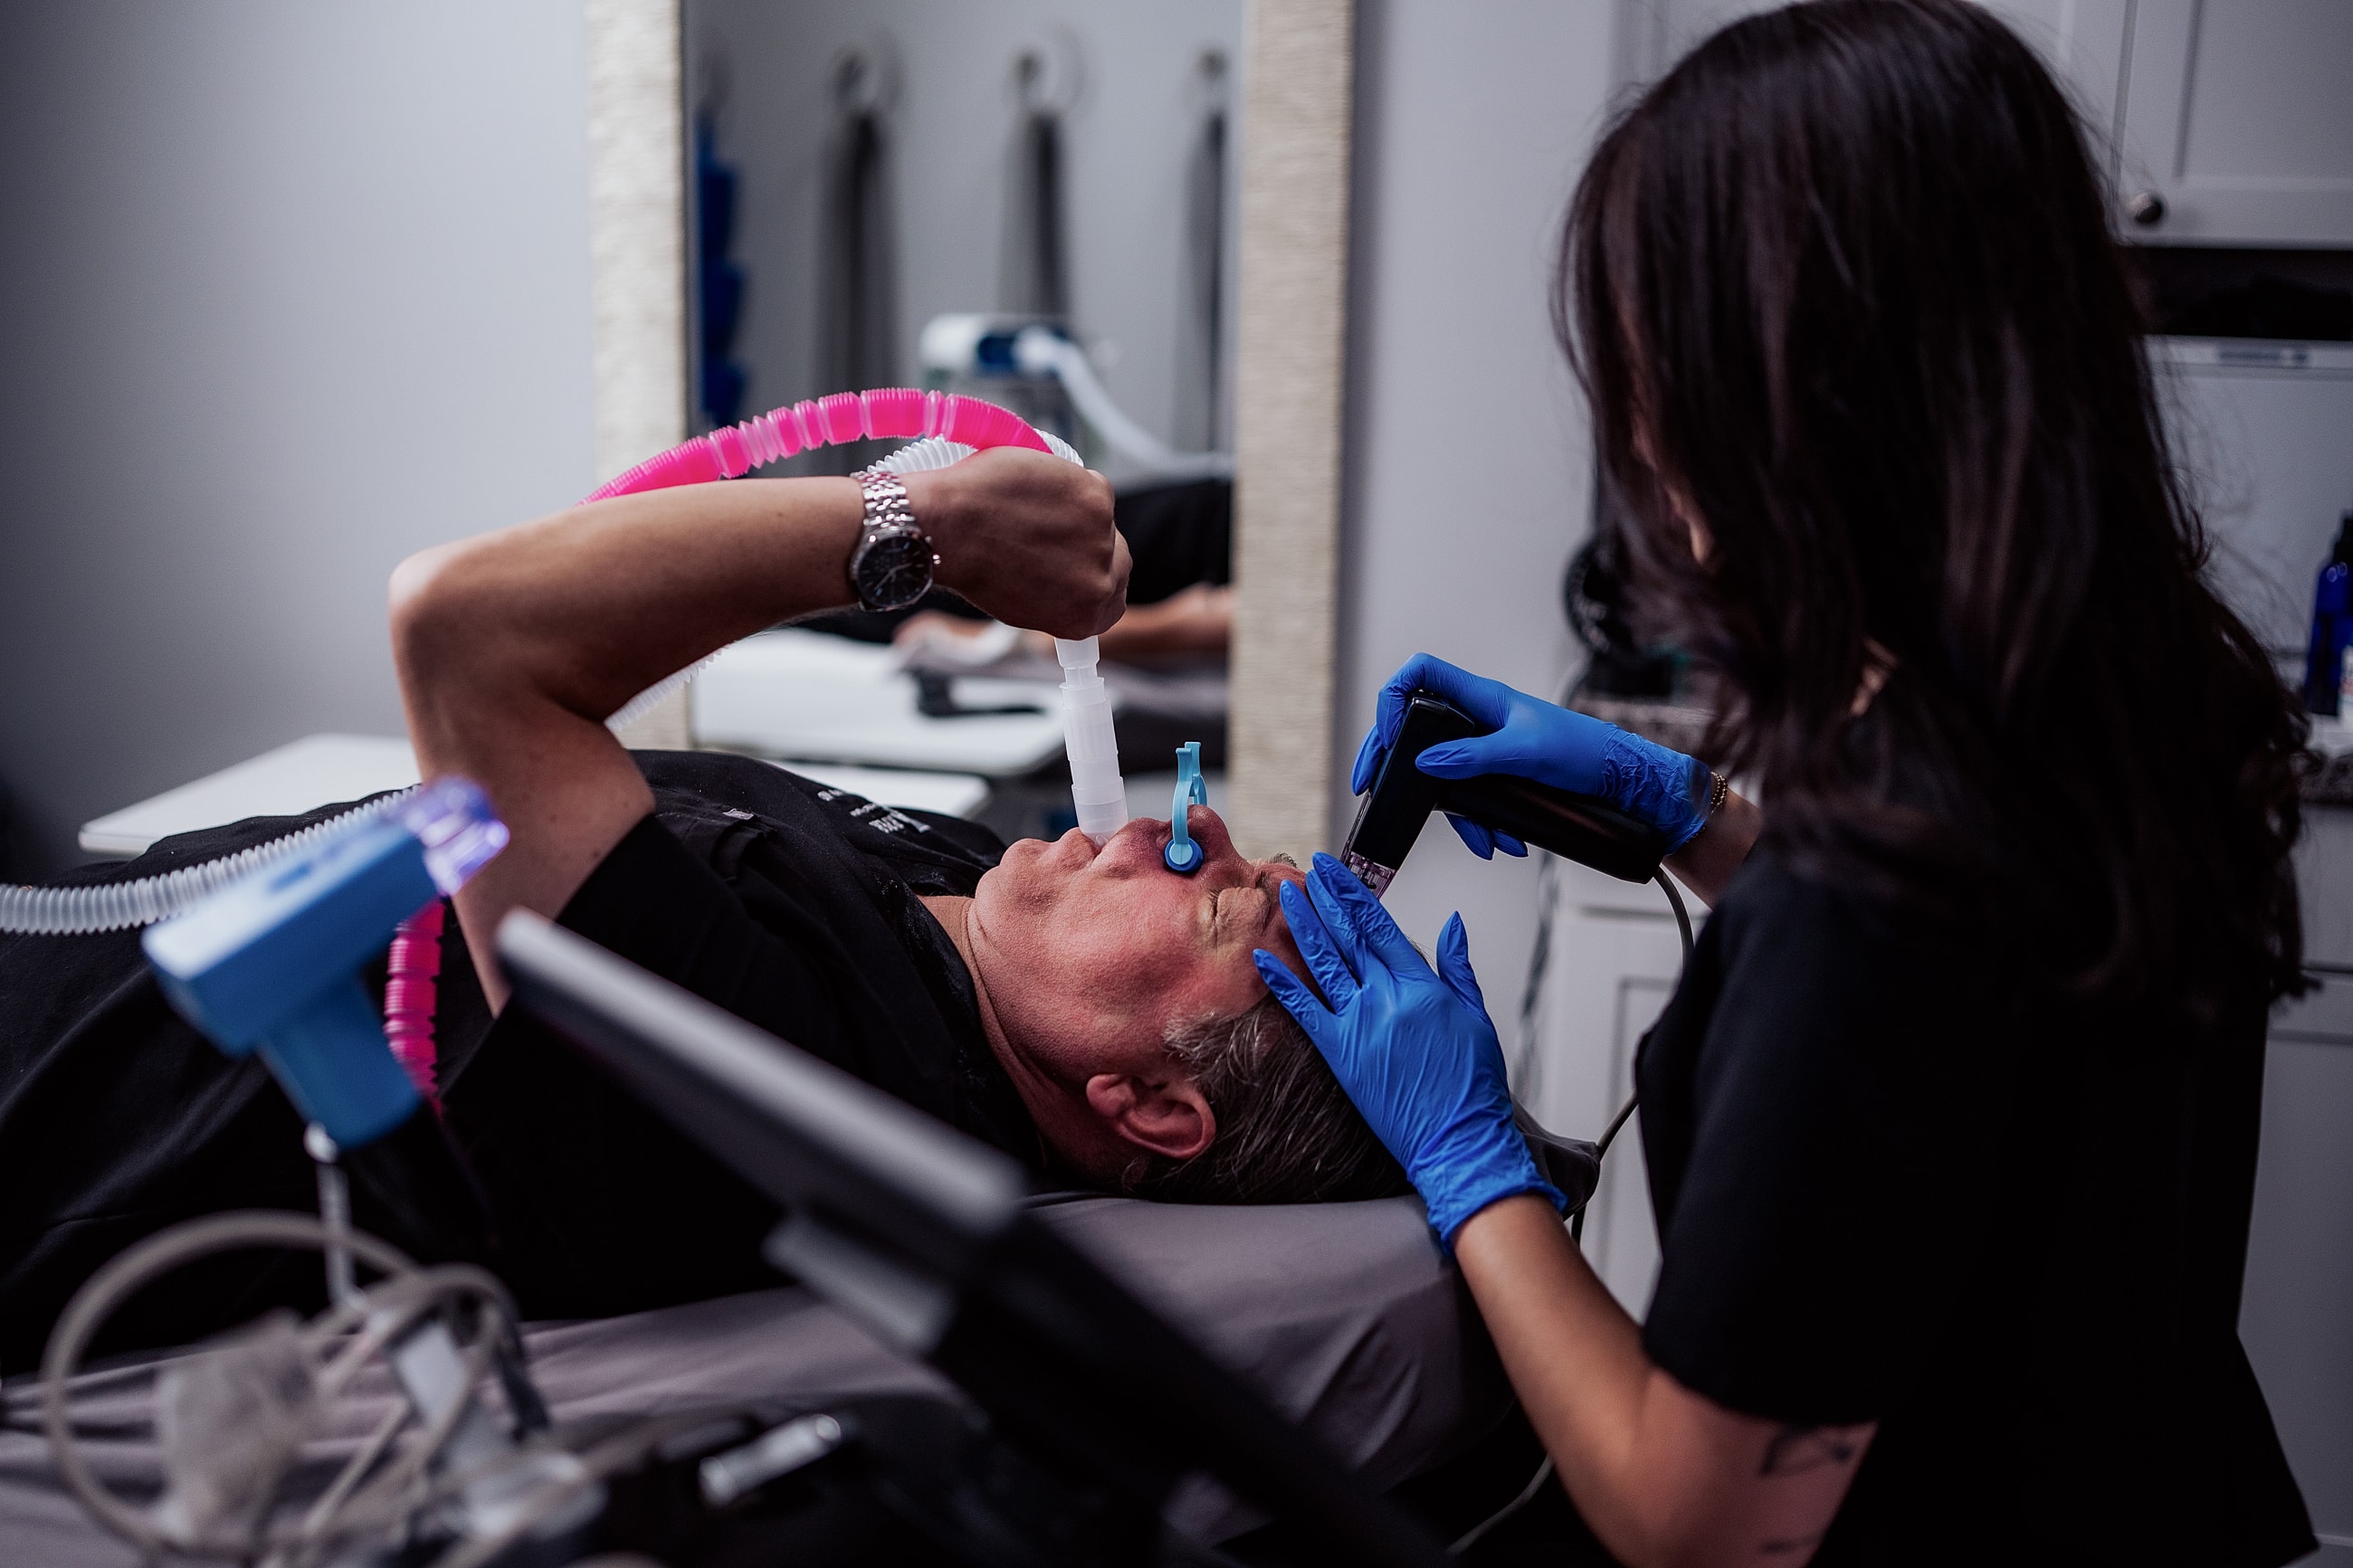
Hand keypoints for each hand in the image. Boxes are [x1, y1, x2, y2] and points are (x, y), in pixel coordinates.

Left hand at [903, 448, 1129, 638]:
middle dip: (1089, 540)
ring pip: (1100, 516)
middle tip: (1051, 527)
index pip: (1115, 596)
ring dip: (1074, 508)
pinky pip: (1091, 482)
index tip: (1080, 560)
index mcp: (1086, 615)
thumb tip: (1066, 572)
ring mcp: (1102, 538)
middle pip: (1117, 555)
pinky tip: (1033, 487)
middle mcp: (1102, 583)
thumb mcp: (1022, 603)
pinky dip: (1065, 480)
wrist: (949, 529)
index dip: (1098, 574)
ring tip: (1028, 508)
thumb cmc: (970, 564)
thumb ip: (1057, 594)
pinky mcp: (1097, 496)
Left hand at [1254, 854, 1561, 1245]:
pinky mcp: (1339, 1053)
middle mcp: (1385, 998)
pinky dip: (1282, 981)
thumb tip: (1452, 924)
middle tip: (1305, 871)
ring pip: (1322, 963)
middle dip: (1324, 899)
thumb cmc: (1470, 1084)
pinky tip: (1264, 957)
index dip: (1353, 893)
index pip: (1379, 925)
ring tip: (1285, 897)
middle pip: (1346, 936)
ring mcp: (1359, 1024)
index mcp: (1420, 986)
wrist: (1457, 1137)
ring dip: (1302, 926)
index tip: (1336, 871)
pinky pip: (1303, 1010)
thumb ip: (1458, 966)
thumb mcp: (1477, 1016)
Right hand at [1350, 653, 1708, 855]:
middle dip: (1392, 762)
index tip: (1390, 737)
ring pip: (1441, 774)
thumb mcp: (1527, 752)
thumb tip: (1425, 763)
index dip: (1393, 696)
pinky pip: (1468, 799)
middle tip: (1369, 788)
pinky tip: (1499, 846)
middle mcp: (1474, 719)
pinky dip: (1478, 826)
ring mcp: (1482, 748)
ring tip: (1480, 841)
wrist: (1622, 780)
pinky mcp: (1495, 777)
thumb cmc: (1584, 750)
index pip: (1420, 674)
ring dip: (1452, 812)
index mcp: (1480, 697)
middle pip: (1414, 729)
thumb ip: (1475, 757)